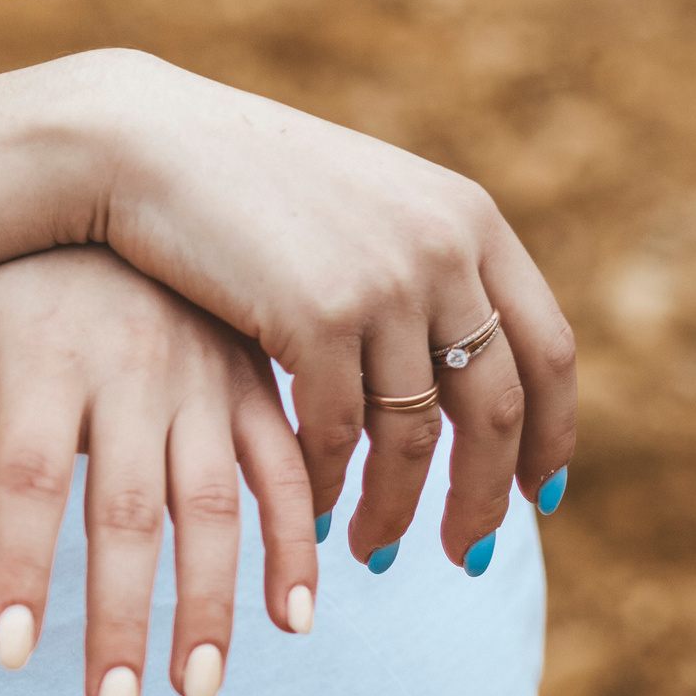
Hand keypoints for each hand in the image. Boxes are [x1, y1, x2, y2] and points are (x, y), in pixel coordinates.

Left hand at [0, 247, 314, 695]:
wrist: (136, 167)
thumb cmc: (36, 266)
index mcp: (52, 363)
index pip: (27, 480)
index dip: (20, 567)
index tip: (9, 654)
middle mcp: (132, 377)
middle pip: (125, 513)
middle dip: (121, 620)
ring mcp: (204, 382)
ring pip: (214, 506)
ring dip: (213, 604)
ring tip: (199, 691)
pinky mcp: (257, 386)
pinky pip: (287, 470)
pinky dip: (297, 543)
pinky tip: (297, 617)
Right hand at [64, 51, 574, 570]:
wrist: (142, 141)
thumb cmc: (233, 176)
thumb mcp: (353, 205)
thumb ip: (412, 263)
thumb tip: (448, 354)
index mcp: (468, 218)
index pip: (547, 348)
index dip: (553, 434)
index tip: (540, 497)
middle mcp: (445, 249)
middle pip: (497, 408)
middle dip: (486, 496)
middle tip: (467, 555)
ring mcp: (385, 282)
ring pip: (415, 434)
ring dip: (397, 506)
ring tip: (376, 550)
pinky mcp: (316, 315)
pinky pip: (336, 432)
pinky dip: (324, 483)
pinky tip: (310, 510)